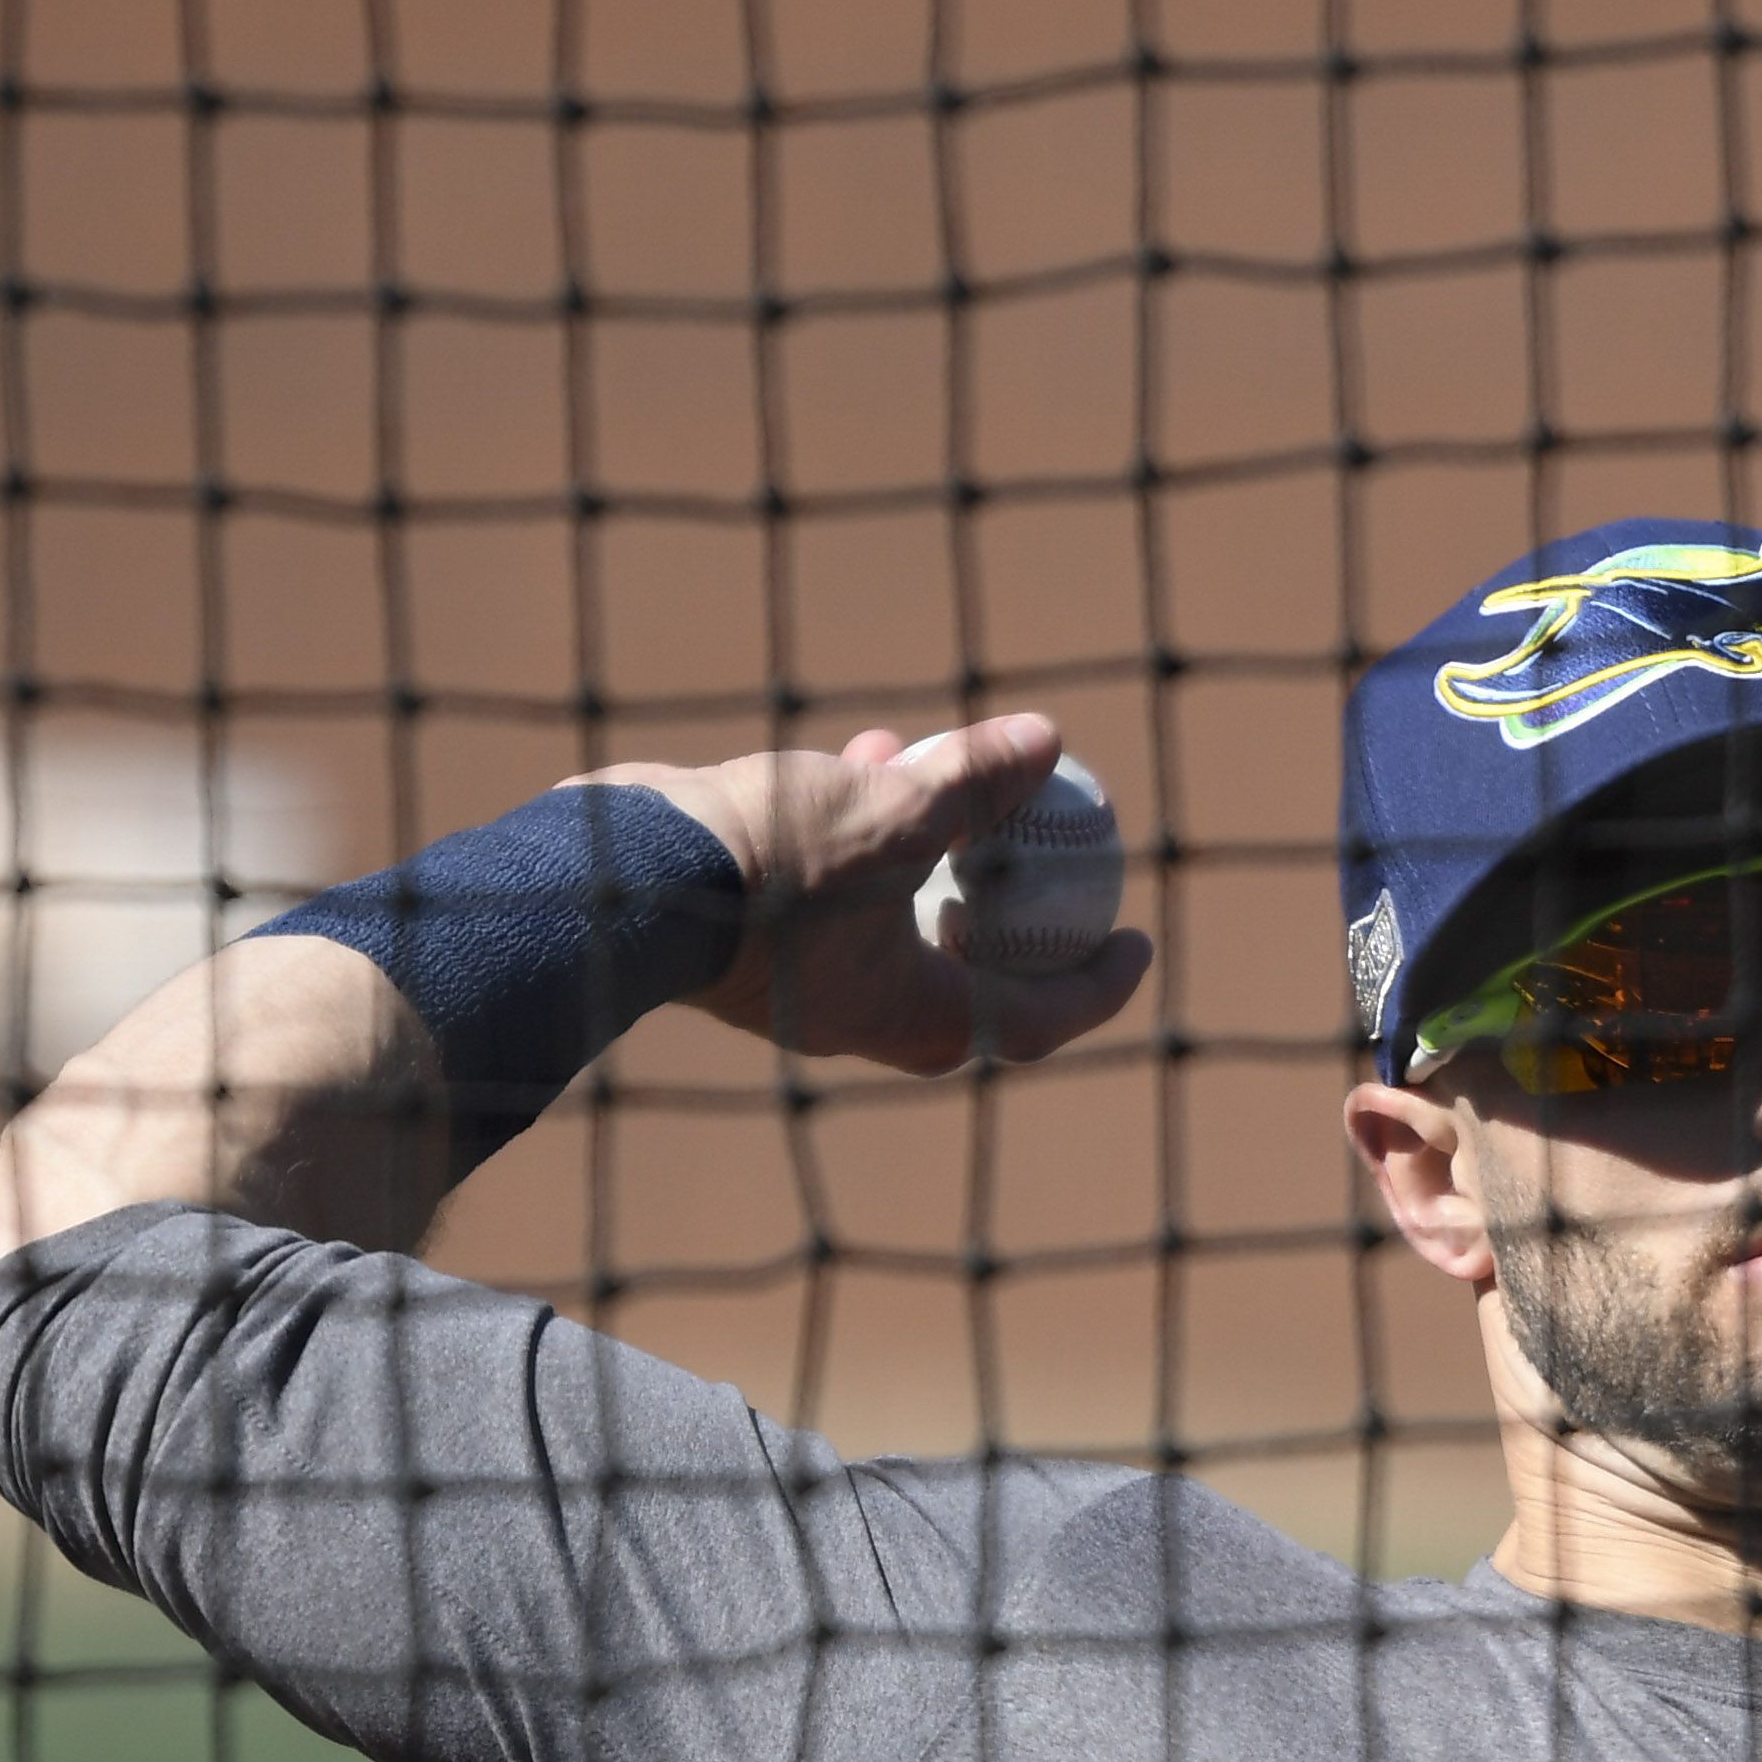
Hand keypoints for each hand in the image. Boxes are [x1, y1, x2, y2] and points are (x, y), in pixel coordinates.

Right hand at [601, 713, 1155, 1074]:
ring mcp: (799, 972)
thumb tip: (1045, 743)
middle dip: (1013, 912)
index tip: (1137, 939)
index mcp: (909, 1016)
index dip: (1096, 985)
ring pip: (893, 911)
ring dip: (932, 844)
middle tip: (1058, 863)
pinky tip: (867, 751)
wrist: (624, 873)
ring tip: (952, 772)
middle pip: (967, 972)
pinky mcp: (752, 925)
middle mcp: (857, 1009)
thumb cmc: (771, 864)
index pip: (1033, 1018)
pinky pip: (831, 878)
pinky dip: (860, 823)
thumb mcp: (894, 813)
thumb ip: (974, 783)